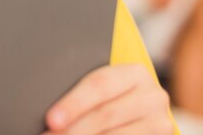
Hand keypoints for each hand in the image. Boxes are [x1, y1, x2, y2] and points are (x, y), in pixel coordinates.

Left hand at [43, 64, 172, 133]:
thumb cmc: (109, 95)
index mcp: (134, 73)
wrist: (139, 107)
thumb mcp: (102, 86)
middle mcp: (153, 96)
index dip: (73, 103)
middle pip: (105, 114)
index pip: (99, 85)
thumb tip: (43, 103)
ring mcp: (160, 121)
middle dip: (74, 129)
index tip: (51, 119)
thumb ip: (82, 90)